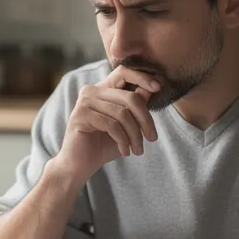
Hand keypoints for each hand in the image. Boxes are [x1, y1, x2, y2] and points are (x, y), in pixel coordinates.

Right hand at [54, 66, 161, 182]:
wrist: (80, 165)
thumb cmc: (104, 145)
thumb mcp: (127, 126)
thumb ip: (136, 107)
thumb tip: (151, 89)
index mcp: (102, 89)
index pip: (123, 72)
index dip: (142, 77)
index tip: (158, 88)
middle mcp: (92, 91)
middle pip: (129, 97)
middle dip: (145, 120)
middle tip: (152, 138)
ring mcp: (85, 102)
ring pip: (123, 114)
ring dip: (135, 135)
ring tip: (138, 150)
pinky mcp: (81, 116)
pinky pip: (111, 125)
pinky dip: (123, 140)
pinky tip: (125, 152)